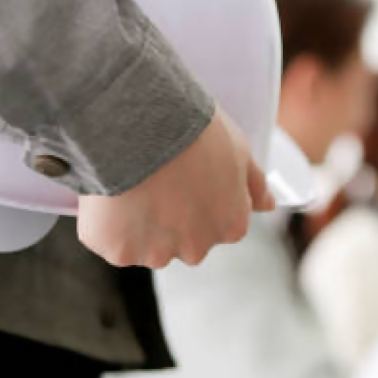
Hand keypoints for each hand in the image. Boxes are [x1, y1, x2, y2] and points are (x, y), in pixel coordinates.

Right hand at [77, 108, 275, 267]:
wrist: (143, 123)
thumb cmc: (194, 130)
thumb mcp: (238, 149)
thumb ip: (255, 184)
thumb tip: (269, 205)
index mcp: (231, 226)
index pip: (218, 225)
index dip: (197, 199)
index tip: (183, 177)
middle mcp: (198, 249)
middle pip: (182, 241)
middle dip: (169, 218)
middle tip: (154, 179)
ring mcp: (157, 253)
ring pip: (145, 245)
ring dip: (137, 223)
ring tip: (131, 182)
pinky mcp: (119, 251)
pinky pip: (111, 241)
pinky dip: (107, 223)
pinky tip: (111, 193)